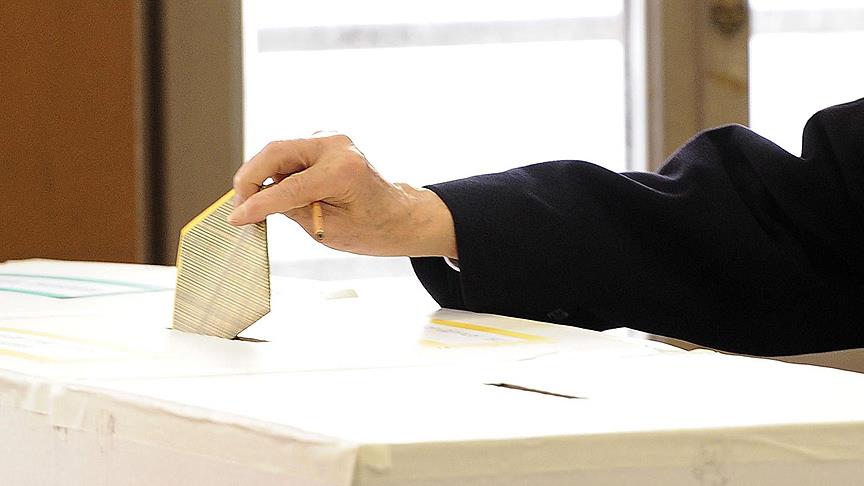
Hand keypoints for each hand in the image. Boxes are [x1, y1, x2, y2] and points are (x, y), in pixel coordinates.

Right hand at [228, 134, 457, 258]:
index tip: (235, 219)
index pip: (288, 187)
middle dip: (249, 179)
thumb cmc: (372, 228)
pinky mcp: (324, 142)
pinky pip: (289, 154)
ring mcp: (330, 139)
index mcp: (343, 171)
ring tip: (259, 206)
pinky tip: (277, 194)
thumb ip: (290, 210)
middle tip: (239, 208)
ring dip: (262, 176)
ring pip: (278, 152)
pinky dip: (276, 173)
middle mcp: (336, 146)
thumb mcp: (328, 230)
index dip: (256, 205)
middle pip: (275, 152)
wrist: (399, 216)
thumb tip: (254, 202)